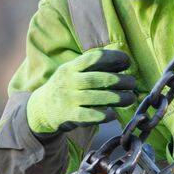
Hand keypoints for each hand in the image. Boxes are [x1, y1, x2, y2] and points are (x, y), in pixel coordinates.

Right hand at [26, 49, 142, 136]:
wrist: (41, 108)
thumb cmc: (66, 87)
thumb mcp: (73, 72)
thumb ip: (94, 68)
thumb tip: (124, 62)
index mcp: (71, 67)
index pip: (94, 58)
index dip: (113, 58)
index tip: (127, 62)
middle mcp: (68, 81)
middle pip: (97, 78)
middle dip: (119, 80)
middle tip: (133, 83)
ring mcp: (68, 99)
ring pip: (95, 97)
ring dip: (116, 98)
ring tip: (130, 98)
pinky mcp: (69, 116)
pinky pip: (88, 116)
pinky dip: (103, 115)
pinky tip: (114, 114)